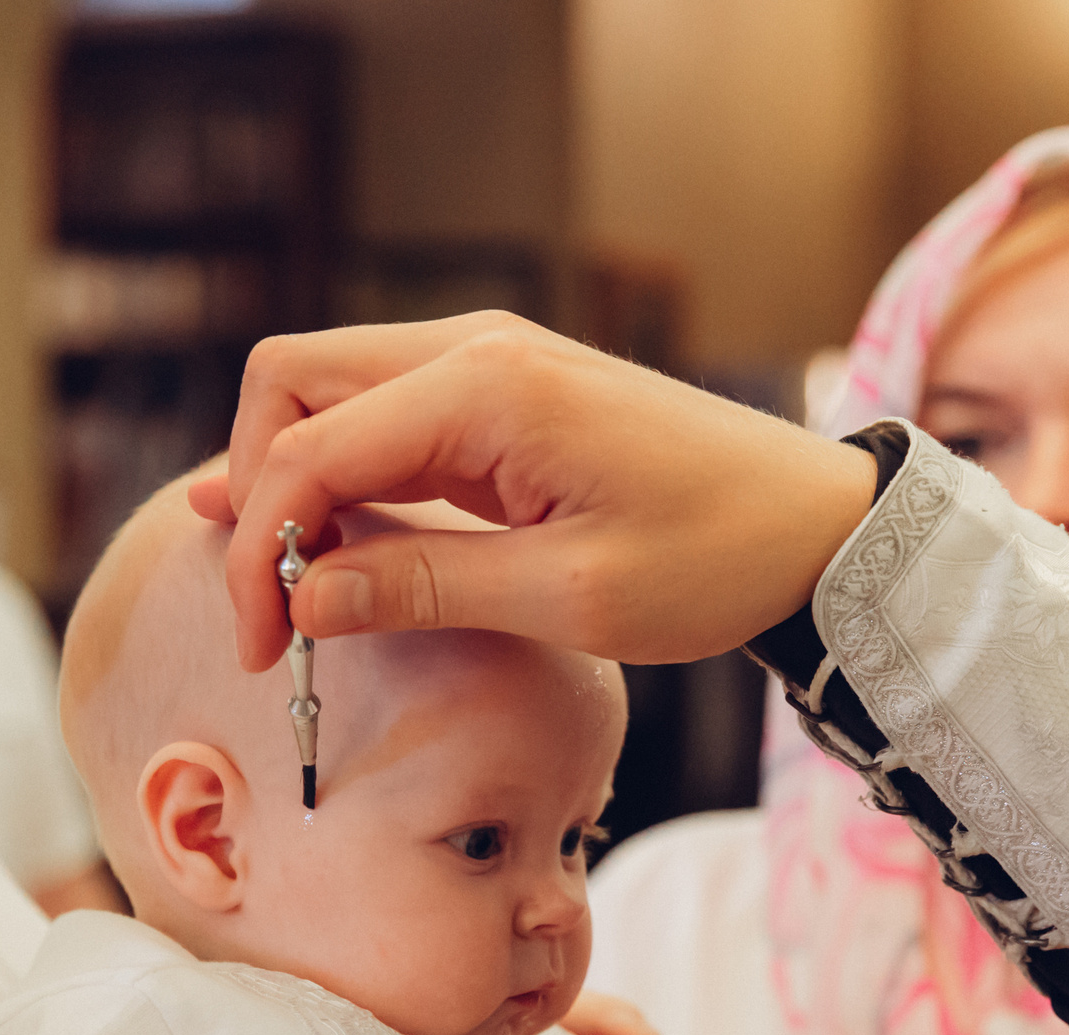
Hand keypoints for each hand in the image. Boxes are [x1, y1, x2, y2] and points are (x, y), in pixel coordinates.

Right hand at [187, 313, 878, 670]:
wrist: (813, 524)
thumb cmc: (715, 557)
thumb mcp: (568, 596)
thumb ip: (423, 588)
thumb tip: (305, 600)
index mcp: (488, 389)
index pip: (308, 449)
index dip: (261, 551)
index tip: (265, 650)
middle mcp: (474, 350)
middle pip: (290, 384)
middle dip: (254, 492)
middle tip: (274, 610)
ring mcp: (486, 363)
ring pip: (326, 392)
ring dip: (292, 481)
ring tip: (293, 589)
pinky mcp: (500, 396)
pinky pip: (383, 416)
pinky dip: (341, 474)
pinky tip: (320, 541)